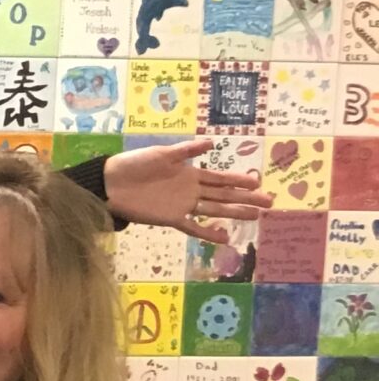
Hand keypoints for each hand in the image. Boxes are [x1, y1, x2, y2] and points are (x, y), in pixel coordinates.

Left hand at [102, 136, 274, 241]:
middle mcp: (191, 190)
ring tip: (255, 217)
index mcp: (190, 173)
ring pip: (215, 210)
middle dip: (246, 199)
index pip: (221, 178)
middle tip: (269, 203)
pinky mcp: (171, 218)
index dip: (240, 181)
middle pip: (224, 195)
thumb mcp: (162, 154)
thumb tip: (212, 143)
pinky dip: (208, 233)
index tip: (259, 182)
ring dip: (234, 213)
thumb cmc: (135, 164)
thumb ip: (186, 150)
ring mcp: (183, 205)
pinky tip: (225, 237)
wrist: (112, 183)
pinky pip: (192, 227)